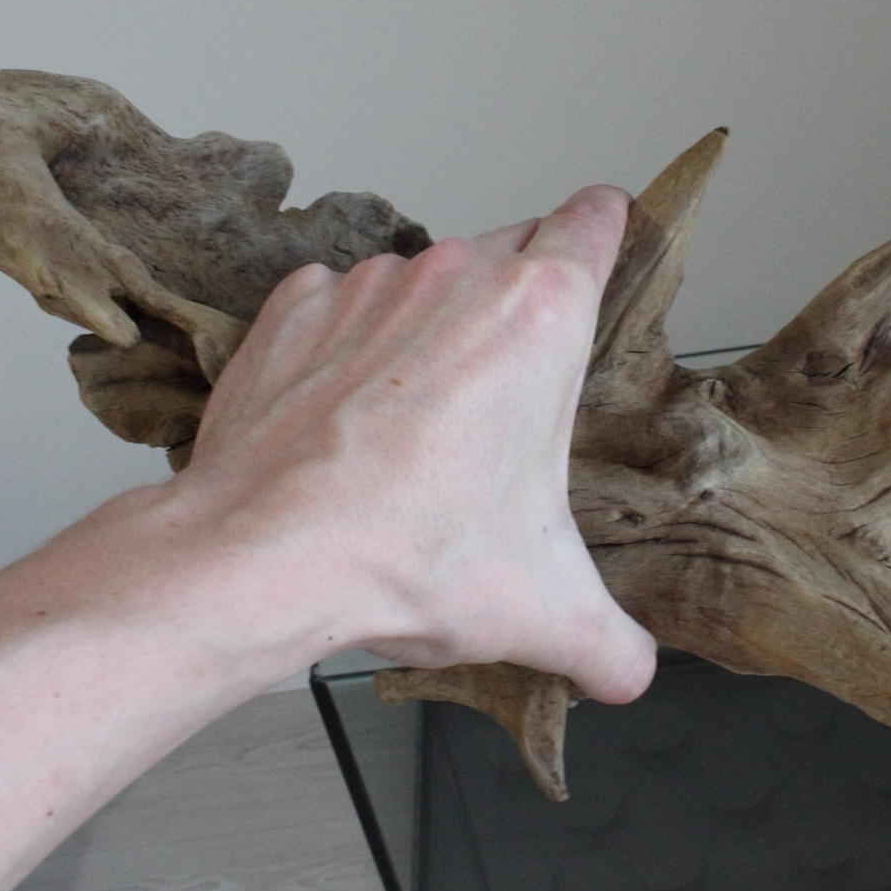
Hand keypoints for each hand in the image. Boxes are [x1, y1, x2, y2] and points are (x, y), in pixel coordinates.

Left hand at [120, 184, 656, 703]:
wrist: (260, 558)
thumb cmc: (404, 557)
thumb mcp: (545, 609)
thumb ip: (611, 641)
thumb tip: (630, 671)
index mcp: (540, 316)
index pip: (596, 220)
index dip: (606, 230)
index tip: (604, 246)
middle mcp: (457, 276)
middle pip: (512, 249)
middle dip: (518, 304)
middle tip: (510, 388)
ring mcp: (369, 285)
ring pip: (424, 282)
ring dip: (431, 329)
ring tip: (418, 423)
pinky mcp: (296, 306)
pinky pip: (341, 304)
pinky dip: (350, 344)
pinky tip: (347, 416)